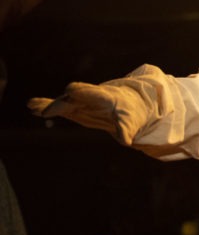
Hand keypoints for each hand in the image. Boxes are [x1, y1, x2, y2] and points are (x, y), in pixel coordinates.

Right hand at [28, 81, 149, 144]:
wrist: (128, 103)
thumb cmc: (129, 112)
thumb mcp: (130, 121)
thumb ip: (126, 129)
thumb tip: (126, 141)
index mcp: (104, 97)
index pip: (91, 93)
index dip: (81, 92)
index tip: (70, 93)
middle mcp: (89, 96)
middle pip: (73, 96)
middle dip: (61, 102)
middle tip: (47, 111)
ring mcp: (80, 100)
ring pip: (62, 100)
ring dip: (48, 103)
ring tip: (33, 105)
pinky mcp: (73, 105)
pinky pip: (58, 104)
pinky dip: (45, 104)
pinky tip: (31, 106)